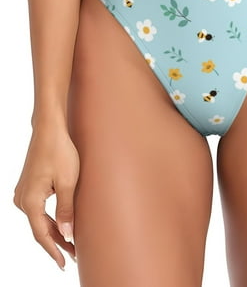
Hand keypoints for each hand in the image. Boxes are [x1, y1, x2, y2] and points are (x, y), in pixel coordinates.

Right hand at [13, 122, 79, 270]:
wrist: (49, 131)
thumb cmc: (60, 153)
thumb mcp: (68, 183)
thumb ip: (66, 211)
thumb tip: (67, 236)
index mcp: (30, 202)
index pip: (42, 235)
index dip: (54, 251)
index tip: (65, 263)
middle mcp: (22, 200)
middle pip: (40, 229)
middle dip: (57, 243)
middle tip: (75, 256)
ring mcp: (23, 193)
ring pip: (39, 220)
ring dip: (54, 232)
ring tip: (71, 244)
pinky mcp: (29, 186)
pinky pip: (39, 210)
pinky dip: (50, 219)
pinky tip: (62, 224)